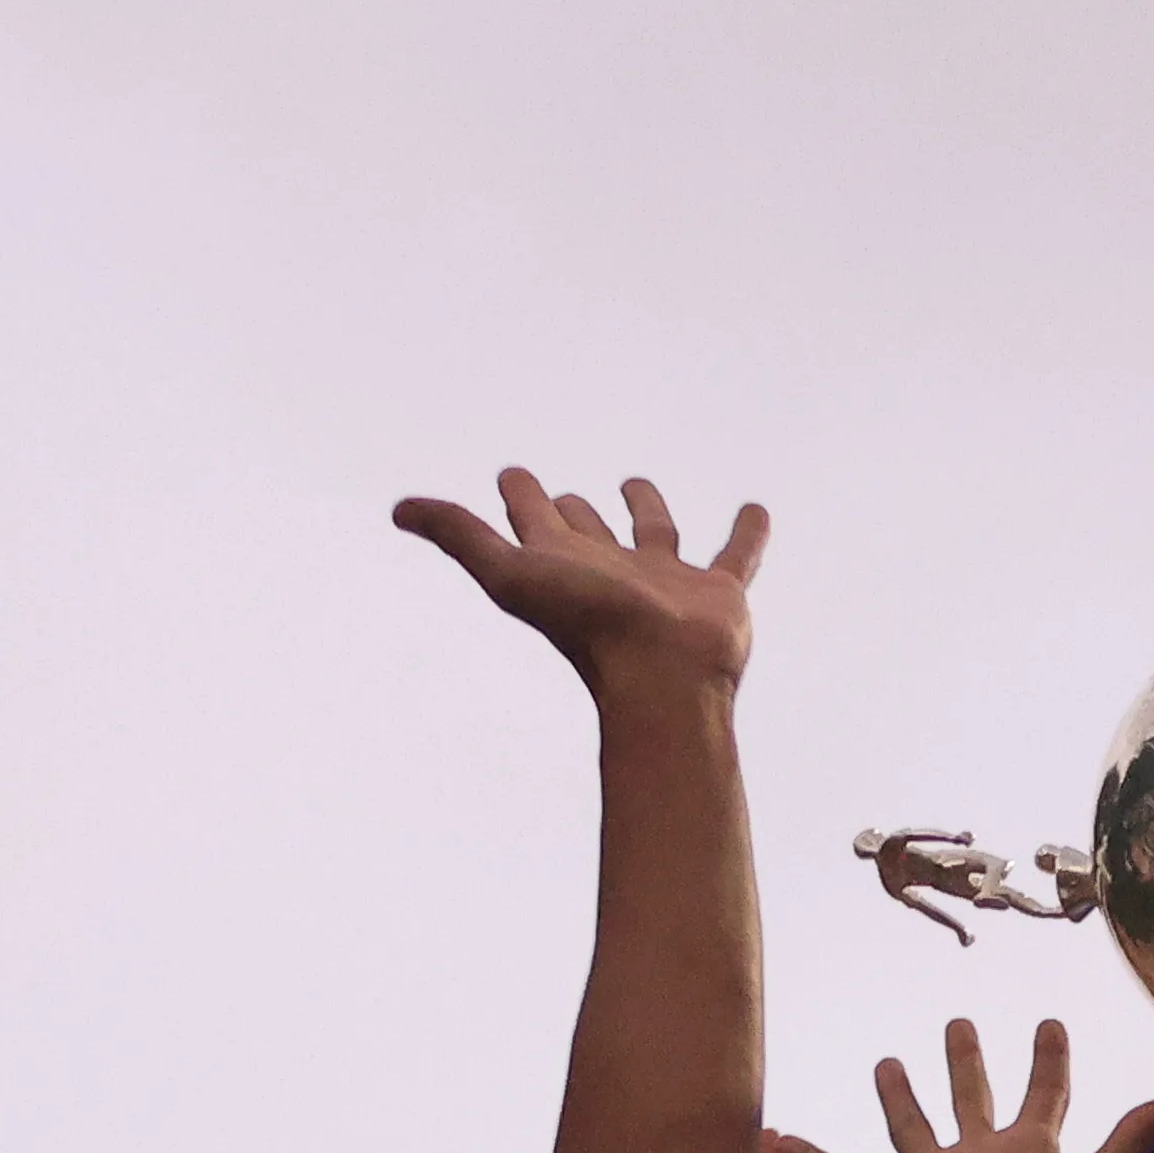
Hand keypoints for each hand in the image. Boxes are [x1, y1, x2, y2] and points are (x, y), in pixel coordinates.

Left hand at [389, 466, 766, 696]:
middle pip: (586, 531)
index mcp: (564, 563)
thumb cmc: (588, 628)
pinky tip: (755, 509)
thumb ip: (459, 536)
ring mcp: (666, 581)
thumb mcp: (510, 574)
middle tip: (555, 492)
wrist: (663, 676)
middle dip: (571, 510)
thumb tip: (398, 509)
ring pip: (654, 535)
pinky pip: (736, 554)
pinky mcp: (719, 591)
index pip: (534, 519)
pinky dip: (747, 533)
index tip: (510, 475)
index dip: (519, 494)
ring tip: (634, 485)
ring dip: (644, 509)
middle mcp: (611, 570)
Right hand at [855, 1015, 1153, 1152]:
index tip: (1050, 1022)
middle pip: (971, 1097)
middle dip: (966, 1061)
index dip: (1050, 1058)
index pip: (1045, 1091)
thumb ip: (1138, 1139)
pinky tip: (776, 1137)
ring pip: (912, 1125)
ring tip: (888, 1062)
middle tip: (958, 1023)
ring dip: (901, 1093)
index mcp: (1032, 1151)